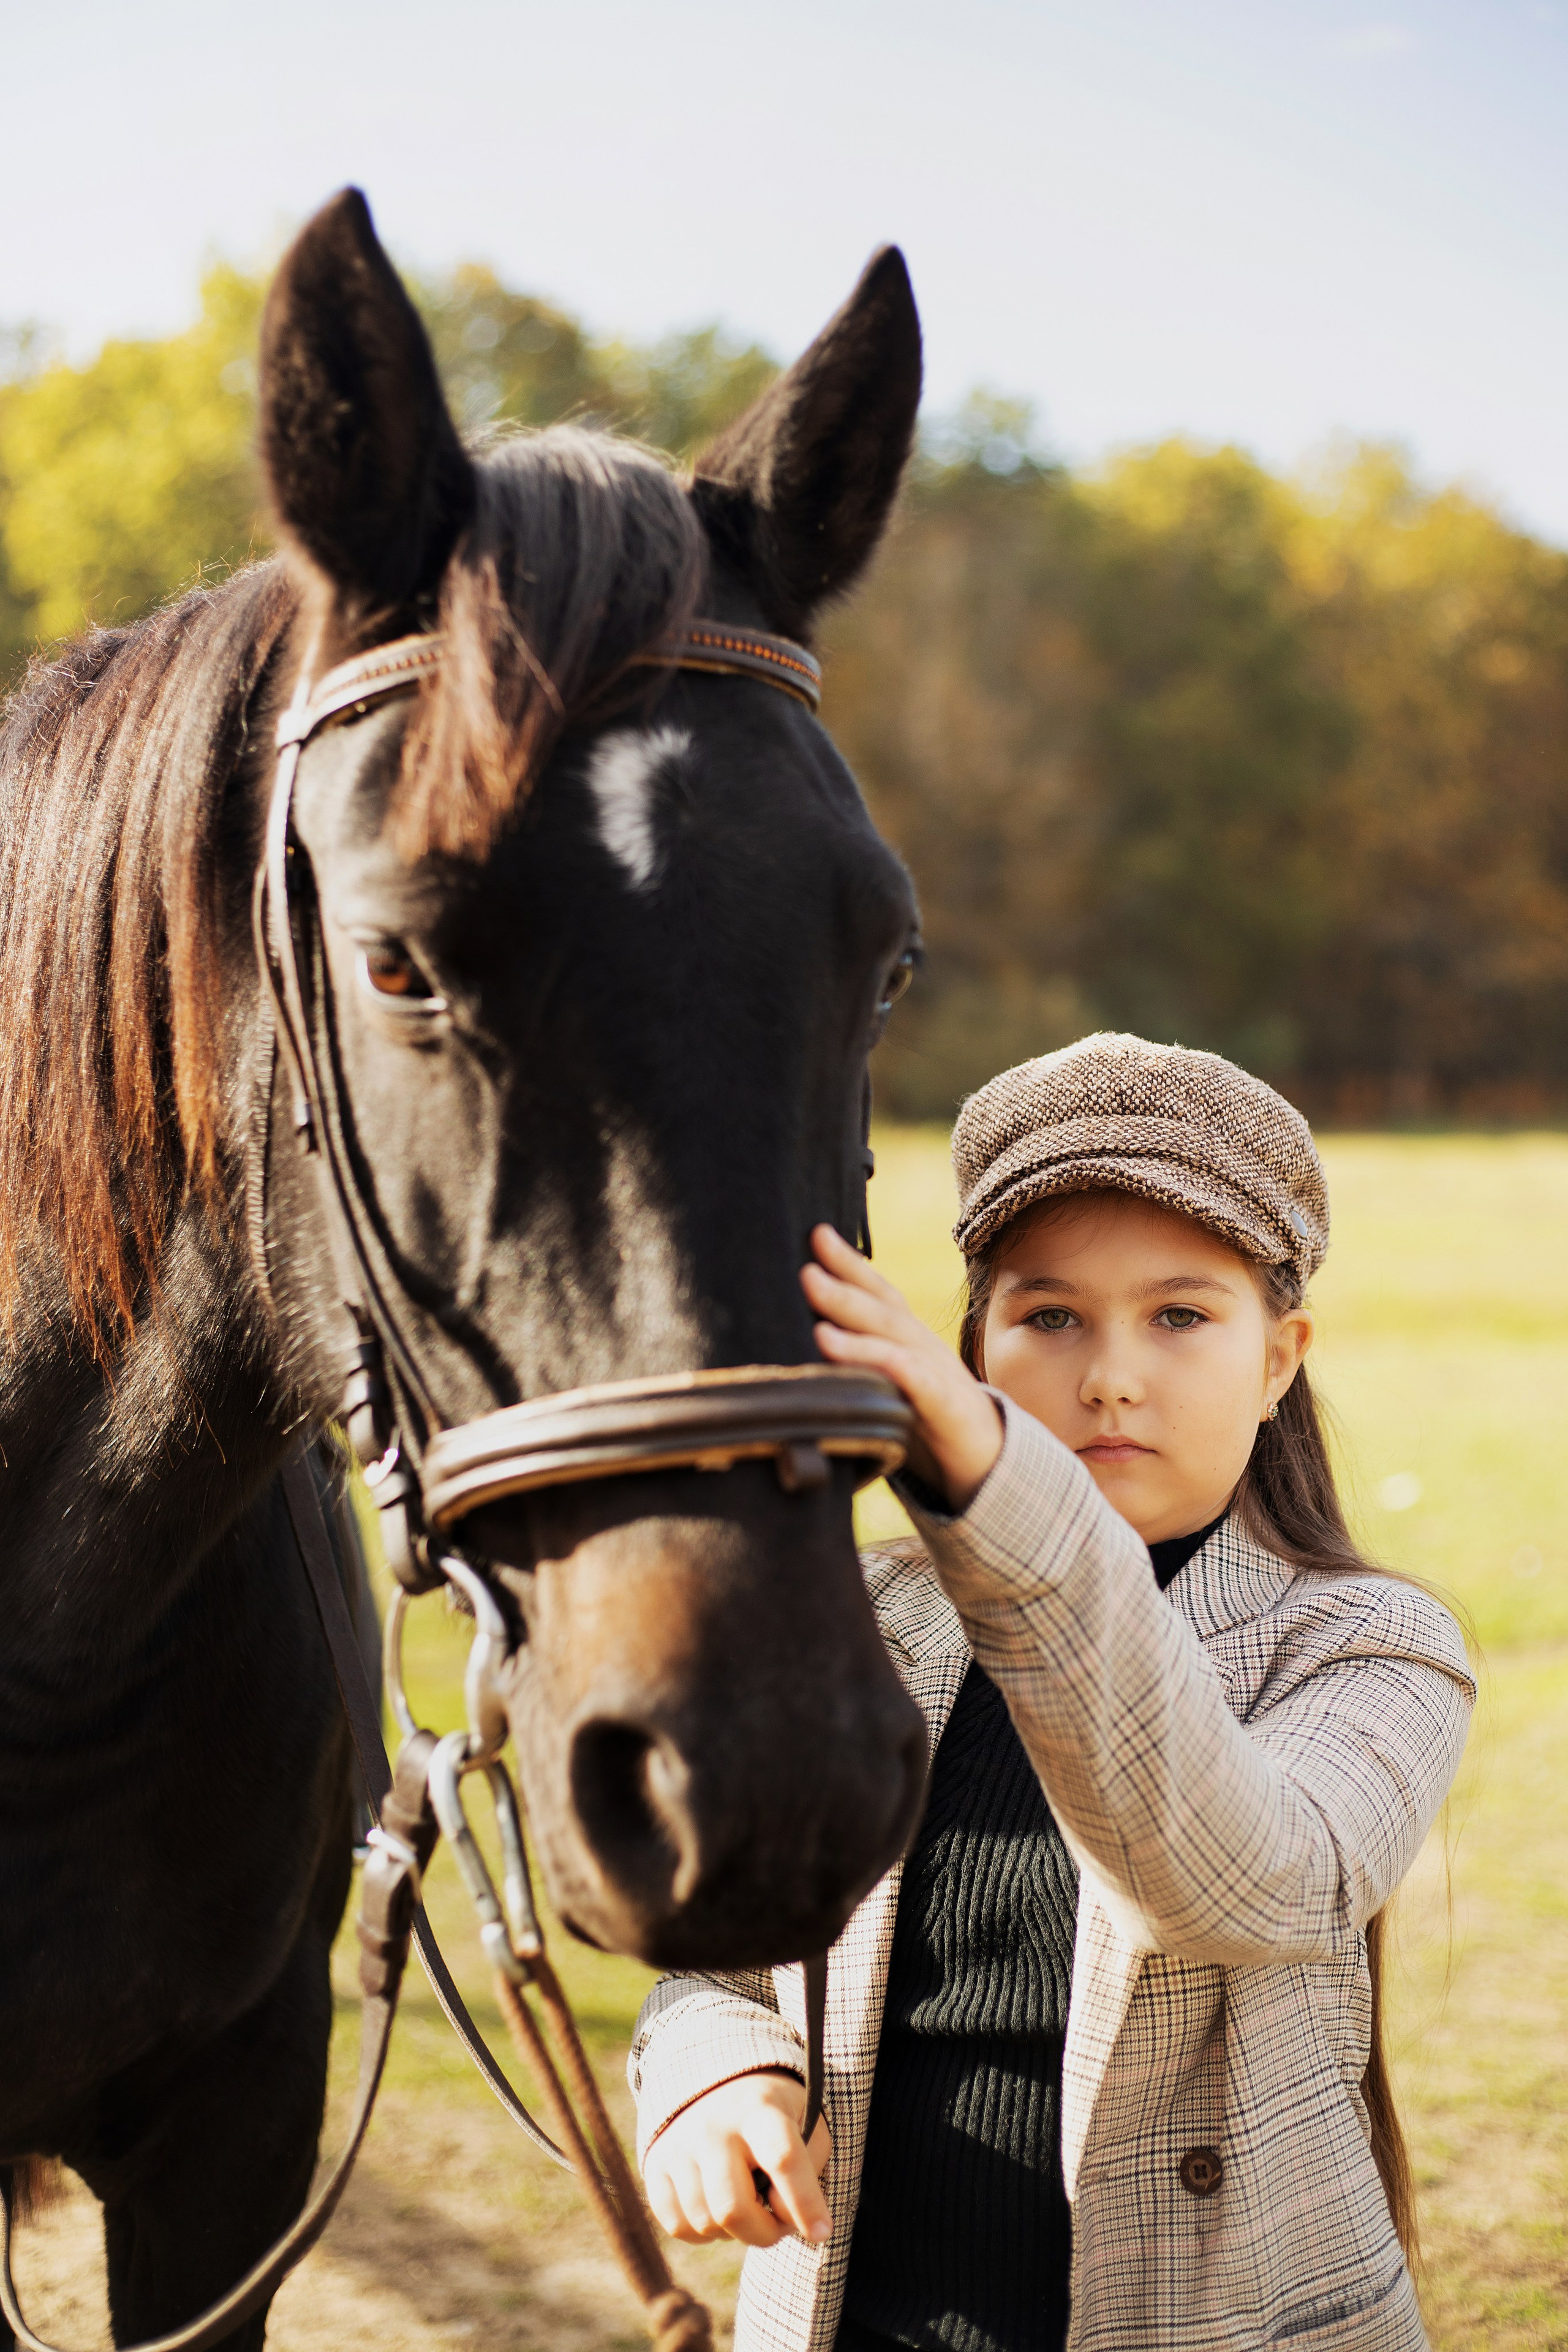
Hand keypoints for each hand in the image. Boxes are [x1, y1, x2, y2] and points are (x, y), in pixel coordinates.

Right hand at [643, 2069, 832, 2247]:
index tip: (822, 2232)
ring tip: (749, 2207)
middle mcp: (713, 2125)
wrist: (718, 2085)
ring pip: (705, 2223)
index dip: (805, 2202)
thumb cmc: (775, 2117)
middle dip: (764, 2234)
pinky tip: (719, 2208)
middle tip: (778, 2224)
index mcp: (760, 2109)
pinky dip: (703, 2233)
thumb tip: (777, 2214)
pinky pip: (677, 2225)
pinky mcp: (655, 2163)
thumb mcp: (806, 2127)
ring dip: (735, 2233)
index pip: (783, 2158)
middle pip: (733, 2208)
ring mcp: (679, 2144)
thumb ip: (807, 2171)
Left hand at [801, 1224, 1003, 1510]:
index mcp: (911, 1342)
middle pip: (882, 1304)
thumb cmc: (930, 1430)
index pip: (881, 1293)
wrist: (992, 1467)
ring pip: (892, 1333)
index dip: (852, 1263)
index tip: (817, 1233)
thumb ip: (858, 1372)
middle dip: (844, 1276)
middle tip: (806, 1256)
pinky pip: (911, 1378)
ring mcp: (937, 1374)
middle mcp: (924, 1349)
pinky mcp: (945, 1407)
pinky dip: (879, 1359)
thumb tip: (804, 1351)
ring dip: (850, 1309)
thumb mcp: (892, 1394)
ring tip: (812, 1289)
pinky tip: (843, 1349)